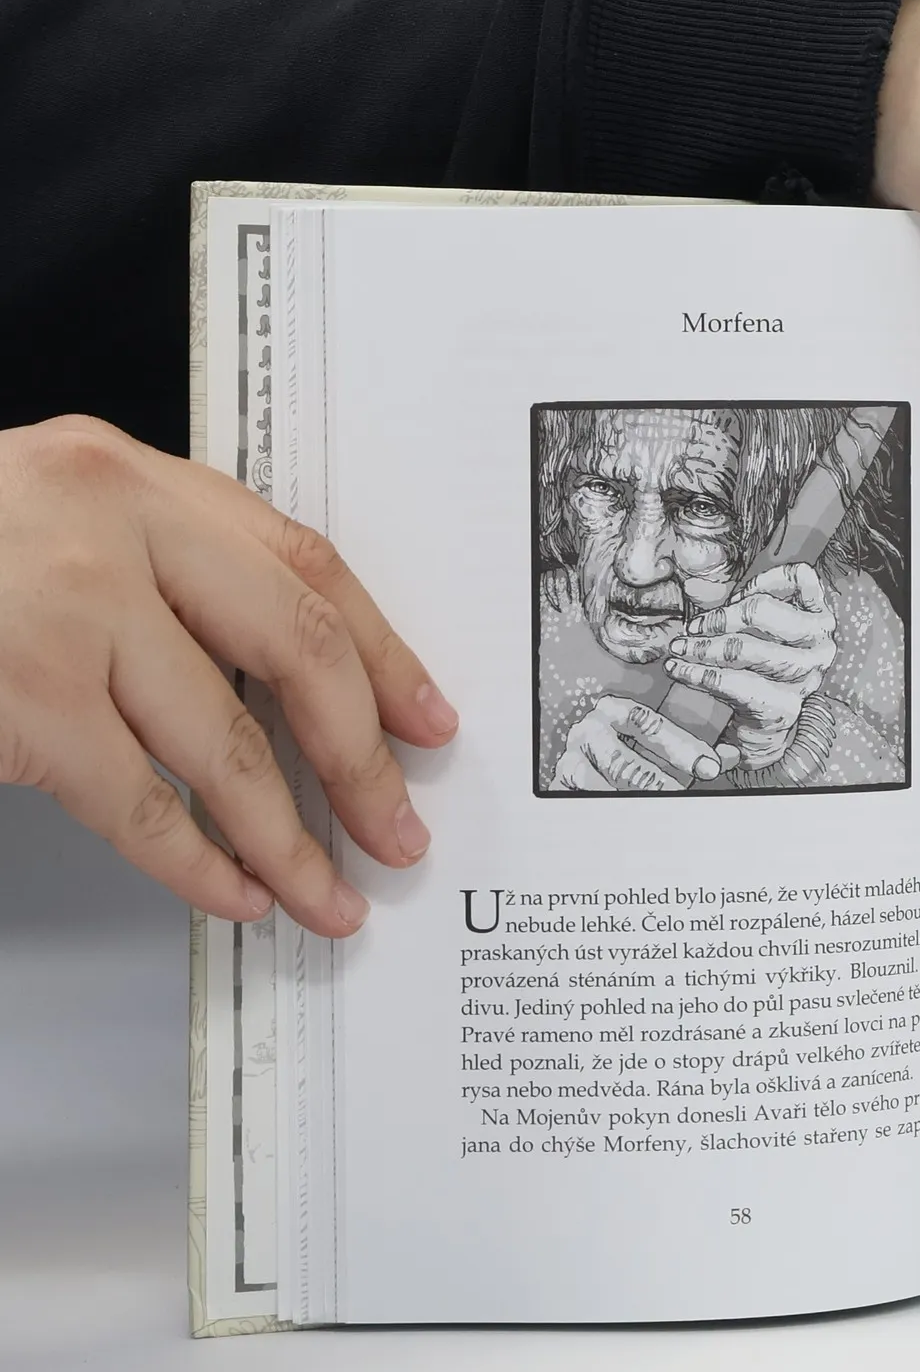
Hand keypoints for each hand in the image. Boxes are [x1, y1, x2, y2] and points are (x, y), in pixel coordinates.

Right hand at [0, 416, 456, 935]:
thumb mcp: (52, 516)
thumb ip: (161, 568)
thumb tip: (292, 687)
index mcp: (131, 476)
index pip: (305, 566)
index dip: (383, 653)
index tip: (428, 722)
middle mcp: (107, 525)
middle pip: (296, 650)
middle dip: (361, 757)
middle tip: (399, 831)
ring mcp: (60, 610)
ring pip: (225, 745)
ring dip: (291, 838)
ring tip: (333, 893)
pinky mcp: (19, 695)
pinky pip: (140, 803)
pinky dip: (199, 862)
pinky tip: (238, 895)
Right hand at [552, 695, 741, 791]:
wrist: (580, 772)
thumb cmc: (630, 756)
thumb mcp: (660, 749)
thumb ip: (694, 752)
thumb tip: (732, 755)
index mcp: (614, 710)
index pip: (651, 724)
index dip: (683, 748)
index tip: (710, 768)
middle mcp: (589, 730)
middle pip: (629, 765)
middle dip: (664, 783)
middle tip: (690, 794)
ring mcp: (572, 758)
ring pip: (612, 787)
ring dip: (643, 799)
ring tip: (668, 805)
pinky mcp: (561, 784)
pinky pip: (593, 799)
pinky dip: (619, 809)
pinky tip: (639, 815)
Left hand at [663, 562, 837, 768]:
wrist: (769, 720)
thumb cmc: (762, 665)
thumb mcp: (763, 630)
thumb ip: (746, 605)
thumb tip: (698, 584)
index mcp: (819, 618)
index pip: (800, 578)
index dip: (763, 580)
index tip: (734, 596)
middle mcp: (819, 645)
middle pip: (761, 611)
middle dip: (717, 618)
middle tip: (690, 628)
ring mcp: (804, 677)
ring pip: (743, 648)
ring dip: (702, 647)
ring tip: (678, 649)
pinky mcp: (782, 705)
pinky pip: (731, 683)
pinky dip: (699, 674)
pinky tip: (679, 670)